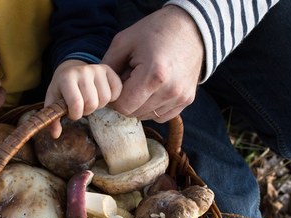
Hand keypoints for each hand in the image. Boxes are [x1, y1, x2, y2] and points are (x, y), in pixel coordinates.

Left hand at [44, 60, 121, 137]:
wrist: (70, 69)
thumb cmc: (61, 89)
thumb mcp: (53, 101)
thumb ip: (53, 119)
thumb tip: (55, 135)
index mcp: (66, 78)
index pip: (76, 104)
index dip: (75, 114)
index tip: (72, 112)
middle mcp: (82, 71)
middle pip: (92, 103)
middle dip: (87, 111)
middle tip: (81, 107)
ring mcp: (97, 69)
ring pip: (106, 98)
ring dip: (99, 105)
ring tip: (90, 101)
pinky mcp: (108, 70)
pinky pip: (117, 90)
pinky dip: (112, 98)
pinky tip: (101, 96)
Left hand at [101, 5, 203, 122]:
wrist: (191, 28)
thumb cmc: (155, 31)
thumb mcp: (124, 42)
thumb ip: (107, 67)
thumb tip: (99, 88)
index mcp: (153, 76)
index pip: (123, 107)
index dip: (115, 98)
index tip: (117, 83)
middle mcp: (170, 91)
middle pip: (134, 113)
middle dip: (126, 100)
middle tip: (130, 79)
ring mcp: (180, 97)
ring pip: (146, 116)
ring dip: (139, 103)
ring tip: (143, 81)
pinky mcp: (187, 100)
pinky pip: (161, 116)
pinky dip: (153, 106)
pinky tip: (153, 88)